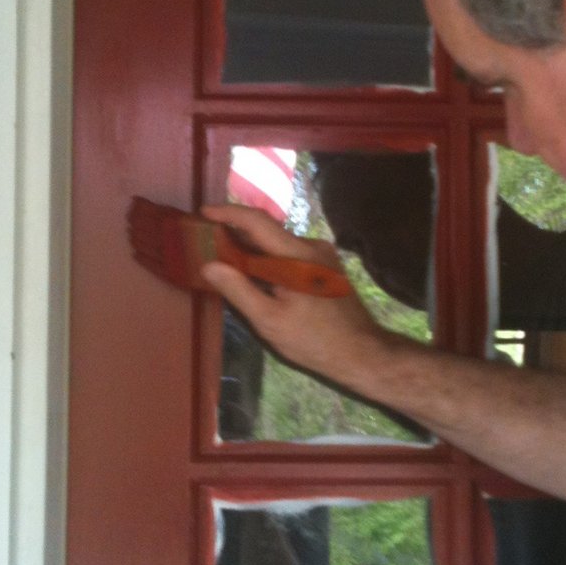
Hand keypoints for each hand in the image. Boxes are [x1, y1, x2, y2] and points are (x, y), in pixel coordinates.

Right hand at [200, 204, 390, 386]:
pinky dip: (269, 258)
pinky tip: (255, 274)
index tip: (203, 213)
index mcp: (297, 255)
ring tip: (225, 258)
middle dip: (236, 232)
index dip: (228, 213)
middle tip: (207, 240)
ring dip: (253, 248)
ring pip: (279, 243)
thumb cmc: (313, 340)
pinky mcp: (327, 266)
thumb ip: (238, 290)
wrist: (362, 351)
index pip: (257, 221)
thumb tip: (208, 265)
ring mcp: (323, 254)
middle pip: (267, 230)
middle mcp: (312, 246)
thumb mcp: (269, 320)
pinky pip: (290, 253)